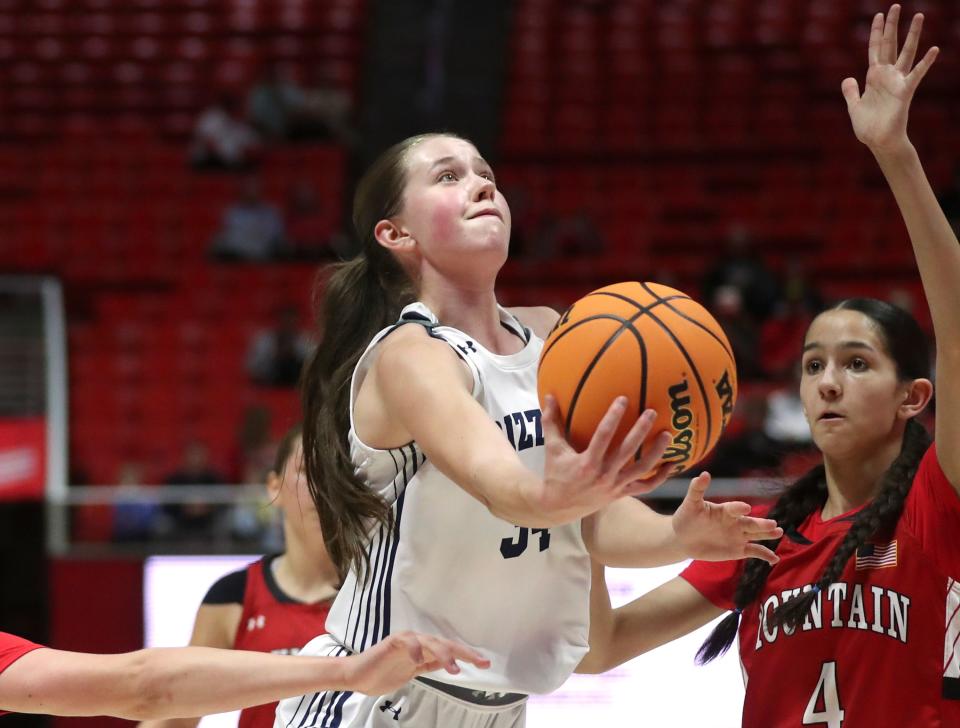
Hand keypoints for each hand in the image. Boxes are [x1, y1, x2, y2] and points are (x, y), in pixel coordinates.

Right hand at [342, 632, 489, 695]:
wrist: (357, 676)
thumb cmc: (384, 673)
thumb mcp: (413, 672)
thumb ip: (429, 664)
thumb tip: (449, 662)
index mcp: (424, 649)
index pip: (449, 650)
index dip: (467, 655)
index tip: (484, 663)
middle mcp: (418, 642)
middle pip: (445, 643)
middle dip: (464, 652)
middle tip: (480, 662)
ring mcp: (406, 640)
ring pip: (430, 642)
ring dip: (443, 653)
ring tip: (454, 668)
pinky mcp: (392, 642)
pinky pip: (407, 642)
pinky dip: (414, 650)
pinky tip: (418, 660)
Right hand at [538, 394, 673, 522]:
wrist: (558, 506)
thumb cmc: (555, 472)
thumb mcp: (552, 448)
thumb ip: (551, 422)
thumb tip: (548, 396)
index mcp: (587, 462)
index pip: (603, 436)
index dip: (613, 417)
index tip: (623, 399)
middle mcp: (603, 474)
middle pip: (627, 450)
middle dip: (640, 431)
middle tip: (651, 412)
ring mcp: (615, 485)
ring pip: (641, 469)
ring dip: (656, 453)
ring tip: (667, 435)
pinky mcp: (621, 493)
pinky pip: (645, 486)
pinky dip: (660, 477)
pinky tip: (672, 464)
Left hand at [671, 472, 781, 563]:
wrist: (683, 538)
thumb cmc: (687, 518)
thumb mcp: (690, 504)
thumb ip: (697, 490)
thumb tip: (703, 473)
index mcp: (725, 510)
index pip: (734, 508)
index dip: (738, 508)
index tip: (745, 508)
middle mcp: (735, 522)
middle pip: (751, 523)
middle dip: (761, 524)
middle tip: (773, 524)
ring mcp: (738, 536)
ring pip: (757, 535)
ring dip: (768, 534)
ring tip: (779, 532)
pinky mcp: (738, 550)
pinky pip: (754, 551)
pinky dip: (765, 555)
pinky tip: (774, 558)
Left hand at [841, 5, 937, 154]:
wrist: (878, 142)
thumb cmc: (868, 127)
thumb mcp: (854, 106)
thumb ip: (850, 92)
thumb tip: (848, 78)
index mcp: (873, 77)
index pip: (874, 49)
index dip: (875, 32)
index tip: (878, 15)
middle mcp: (887, 76)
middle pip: (889, 45)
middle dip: (891, 26)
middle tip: (895, 6)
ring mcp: (897, 82)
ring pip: (906, 53)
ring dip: (912, 35)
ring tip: (918, 16)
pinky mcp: (905, 92)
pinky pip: (917, 74)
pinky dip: (925, 63)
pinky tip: (934, 49)